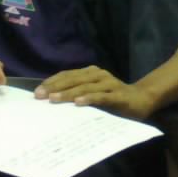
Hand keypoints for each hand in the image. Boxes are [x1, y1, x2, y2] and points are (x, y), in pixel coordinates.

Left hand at [36, 67, 155, 119]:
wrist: (141, 100)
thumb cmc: (112, 99)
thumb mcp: (92, 95)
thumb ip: (77, 94)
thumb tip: (51, 101)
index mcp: (90, 73)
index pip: (67, 75)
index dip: (51, 82)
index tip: (36, 92)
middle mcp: (98, 75)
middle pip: (73, 79)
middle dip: (55, 87)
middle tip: (40, 96)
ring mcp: (109, 84)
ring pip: (85, 87)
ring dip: (68, 93)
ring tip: (54, 99)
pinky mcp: (118, 95)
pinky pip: (101, 97)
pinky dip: (89, 99)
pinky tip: (78, 103)